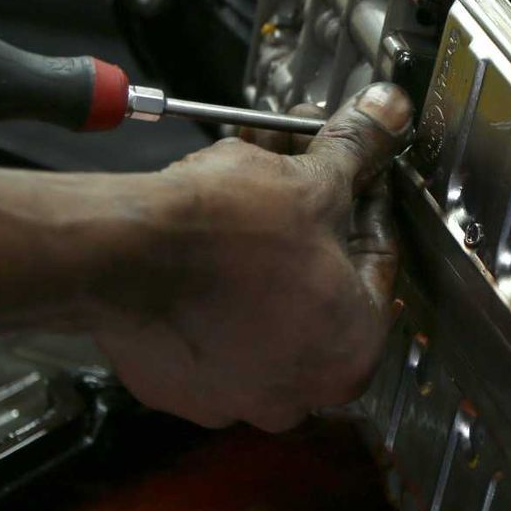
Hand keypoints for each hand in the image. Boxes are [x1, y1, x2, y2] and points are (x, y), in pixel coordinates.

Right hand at [91, 83, 413, 430]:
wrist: (121, 253)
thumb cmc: (227, 233)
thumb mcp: (312, 181)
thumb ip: (359, 150)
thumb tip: (389, 112)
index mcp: (352, 354)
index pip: (377, 264)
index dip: (366, 202)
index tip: (353, 174)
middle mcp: (298, 394)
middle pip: (316, 287)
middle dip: (308, 219)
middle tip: (295, 172)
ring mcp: (232, 398)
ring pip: (262, 308)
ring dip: (260, 248)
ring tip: (243, 186)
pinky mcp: (177, 387)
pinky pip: (207, 330)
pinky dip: (211, 289)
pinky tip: (204, 240)